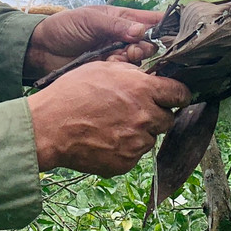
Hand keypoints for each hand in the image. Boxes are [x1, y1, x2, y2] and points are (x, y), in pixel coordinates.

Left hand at [22, 5, 161, 80]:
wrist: (41, 51)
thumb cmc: (64, 27)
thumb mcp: (90, 20)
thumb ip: (116, 26)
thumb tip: (142, 31)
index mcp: (122, 19)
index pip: (151, 21)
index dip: (165, 26)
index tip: (173, 34)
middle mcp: (124, 38)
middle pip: (149, 44)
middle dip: (146, 48)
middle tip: (133, 50)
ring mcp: (117, 56)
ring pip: (139, 61)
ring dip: (133, 61)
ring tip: (118, 58)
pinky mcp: (109, 74)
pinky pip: (125, 74)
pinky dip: (122, 72)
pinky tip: (111, 68)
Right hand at [26, 62, 190, 175]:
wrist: (49, 127)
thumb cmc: (72, 93)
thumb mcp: (103, 68)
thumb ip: (132, 73)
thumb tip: (149, 77)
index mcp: (143, 90)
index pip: (181, 94)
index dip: (178, 94)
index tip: (174, 96)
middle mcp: (145, 117)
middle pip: (168, 119)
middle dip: (156, 114)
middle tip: (134, 110)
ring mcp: (137, 143)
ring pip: (150, 138)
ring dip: (139, 132)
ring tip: (112, 124)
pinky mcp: (126, 163)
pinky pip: (135, 155)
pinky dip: (125, 148)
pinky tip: (105, 139)